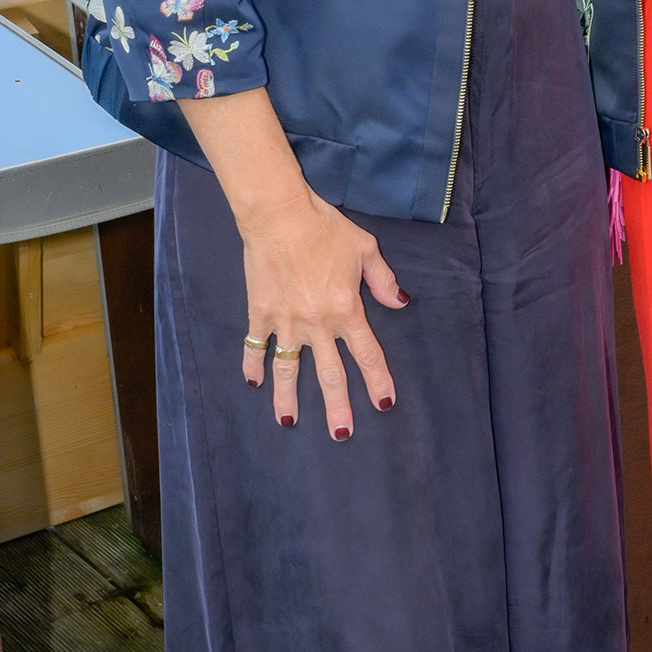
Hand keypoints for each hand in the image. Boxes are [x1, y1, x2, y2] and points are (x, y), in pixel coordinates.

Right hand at [238, 184, 405, 438]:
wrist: (279, 216)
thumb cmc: (326, 228)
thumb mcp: (365, 249)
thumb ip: (382, 280)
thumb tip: (399, 302)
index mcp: (346, 310)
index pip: (368, 354)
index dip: (377, 381)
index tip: (383, 404)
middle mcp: (317, 323)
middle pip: (330, 374)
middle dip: (338, 407)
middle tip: (341, 434)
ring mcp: (286, 322)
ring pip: (288, 369)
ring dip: (288, 398)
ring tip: (289, 421)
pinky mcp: (260, 313)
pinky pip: (255, 345)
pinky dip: (252, 364)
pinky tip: (253, 382)